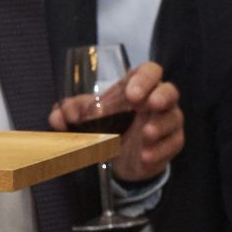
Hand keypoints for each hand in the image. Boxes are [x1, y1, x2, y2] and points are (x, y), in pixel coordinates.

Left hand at [50, 60, 181, 182]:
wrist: (123, 158)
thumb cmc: (110, 125)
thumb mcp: (89, 117)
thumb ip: (73, 112)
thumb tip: (57, 115)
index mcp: (139, 87)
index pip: (150, 72)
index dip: (145, 79)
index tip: (132, 93)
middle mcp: (158, 100)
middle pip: (170, 90)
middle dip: (161, 96)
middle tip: (148, 105)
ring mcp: (168, 121)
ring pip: (174, 118)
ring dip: (161, 125)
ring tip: (146, 135)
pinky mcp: (173, 143)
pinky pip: (174, 143)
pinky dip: (160, 150)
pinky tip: (146, 156)